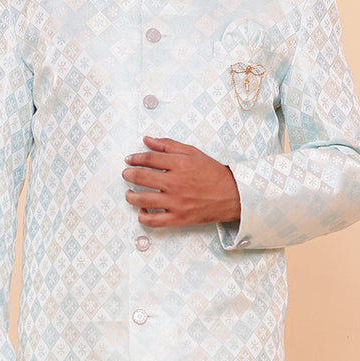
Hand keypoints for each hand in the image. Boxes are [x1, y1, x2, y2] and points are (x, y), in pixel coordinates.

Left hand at [122, 135, 240, 226]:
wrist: (233, 195)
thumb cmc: (214, 174)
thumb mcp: (193, 153)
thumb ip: (169, 146)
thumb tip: (147, 140)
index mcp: (180, 164)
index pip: (149, 159)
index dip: (135, 158)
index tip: (129, 159)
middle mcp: (176, 183)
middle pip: (141, 177)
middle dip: (129, 174)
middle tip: (126, 174)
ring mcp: (176, 202)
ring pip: (143, 199)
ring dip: (131, 196)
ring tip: (129, 193)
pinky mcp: (178, 218)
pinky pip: (153, 221)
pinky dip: (143, 216)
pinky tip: (141, 210)